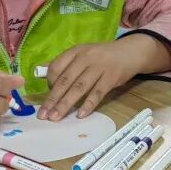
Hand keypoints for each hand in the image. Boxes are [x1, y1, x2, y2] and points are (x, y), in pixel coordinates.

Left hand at [38, 37, 165, 120]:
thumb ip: (65, 64)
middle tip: (43, 115)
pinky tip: (80, 115)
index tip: (49, 96)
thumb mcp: (83, 54)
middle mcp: (85, 58)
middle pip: (65, 80)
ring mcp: (99, 67)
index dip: (49, 84)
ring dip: (65, 104)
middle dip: (52, 99)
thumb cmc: (102, 57)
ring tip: (56, 117)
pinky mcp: (111, 78)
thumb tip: (40, 75)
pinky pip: (97, 93)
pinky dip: (88, 104)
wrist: (130, 52)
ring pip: (78, 88)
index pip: (56, 67)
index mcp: (75, 51)